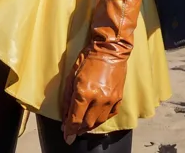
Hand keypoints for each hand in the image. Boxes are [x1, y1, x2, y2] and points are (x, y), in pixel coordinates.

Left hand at [61, 0, 141, 141]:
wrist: (110, 48)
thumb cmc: (88, 58)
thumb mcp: (72, 75)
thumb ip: (68, 97)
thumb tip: (65, 116)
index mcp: (84, 93)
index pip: (75, 119)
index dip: (69, 129)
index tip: (66, 136)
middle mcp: (98, 99)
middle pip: (87, 124)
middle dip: (78, 129)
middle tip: (72, 130)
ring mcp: (110, 100)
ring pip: (98, 122)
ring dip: (89, 125)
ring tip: (82, 125)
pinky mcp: (118, 98)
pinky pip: (109, 115)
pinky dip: (101, 118)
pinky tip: (95, 116)